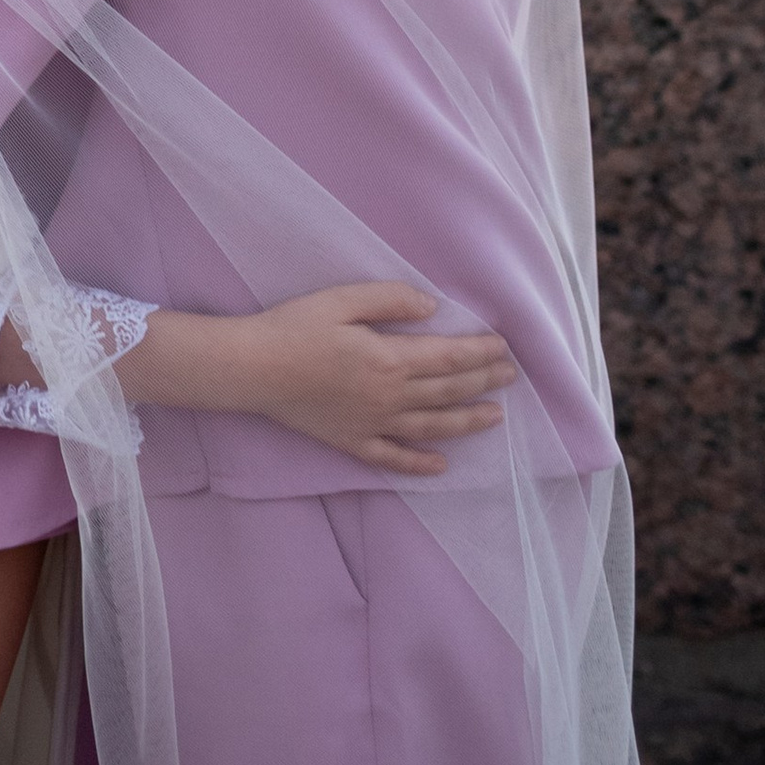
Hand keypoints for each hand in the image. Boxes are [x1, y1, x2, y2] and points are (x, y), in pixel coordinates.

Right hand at [212, 283, 513, 476]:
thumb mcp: (342, 299)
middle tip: (510, 377)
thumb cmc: (295, 327)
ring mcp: (373, 425)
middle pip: (447, 392)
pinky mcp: (352, 443)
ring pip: (432, 428)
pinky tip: (441, 466)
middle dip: (483, 382)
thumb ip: (390, 300)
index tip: (504, 347)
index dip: (479, 352)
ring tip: (494, 418)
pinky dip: (421, 465)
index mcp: (388, 358)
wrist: (253, 369)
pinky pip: (394, 459)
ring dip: (467, 423)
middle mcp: (389, 397)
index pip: (448, 357)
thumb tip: (433, 308)